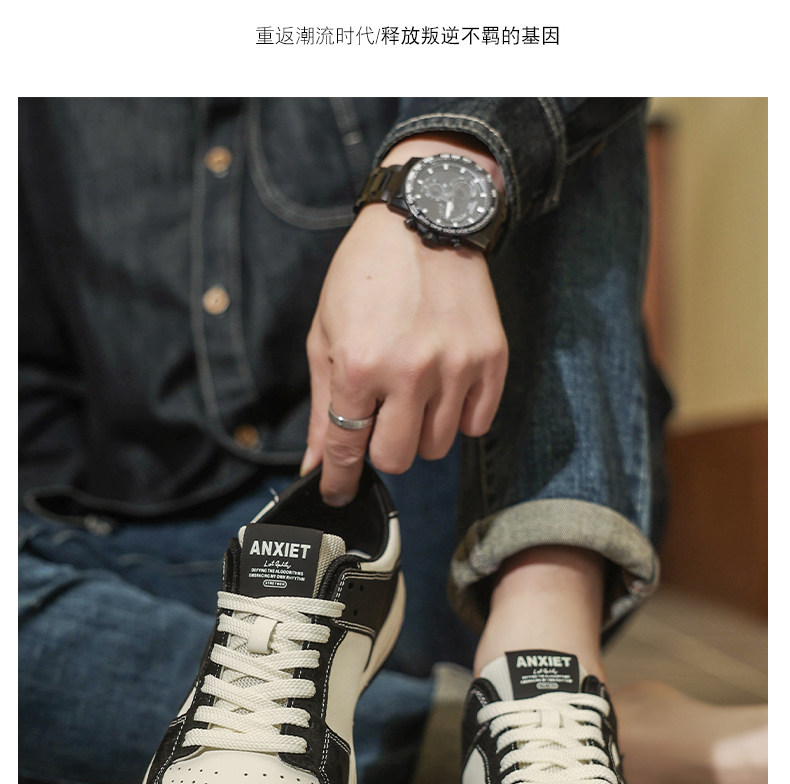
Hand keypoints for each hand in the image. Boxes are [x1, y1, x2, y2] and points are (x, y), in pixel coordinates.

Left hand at [301, 139, 507, 506]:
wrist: (423, 220)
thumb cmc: (364, 276)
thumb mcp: (325, 336)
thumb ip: (321, 407)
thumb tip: (315, 465)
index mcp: (360, 365)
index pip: (348, 449)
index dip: (339, 479)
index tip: (338, 491)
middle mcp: (411, 371)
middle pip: (398, 459)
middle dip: (383, 449)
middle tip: (380, 419)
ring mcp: (457, 367)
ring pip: (437, 448)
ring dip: (420, 432)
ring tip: (413, 393)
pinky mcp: (491, 361)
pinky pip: (476, 426)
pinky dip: (458, 418)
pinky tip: (444, 388)